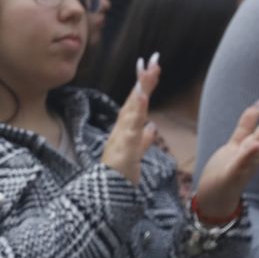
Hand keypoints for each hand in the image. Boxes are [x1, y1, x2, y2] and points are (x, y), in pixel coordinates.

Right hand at [101, 54, 161, 183]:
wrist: (105, 198)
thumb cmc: (118, 178)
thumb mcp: (135, 156)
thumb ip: (143, 140)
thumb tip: (151, 127)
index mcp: (125, 131)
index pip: (136, 104)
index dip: (143, 86)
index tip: (152, 67)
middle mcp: (121, 131)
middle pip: (134, 101)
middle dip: (143, 80)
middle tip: (153, 59)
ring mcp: (121, 139)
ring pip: (132, 110)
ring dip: (140, 90)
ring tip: (149, 72)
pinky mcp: (123, 149)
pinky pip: (131, 127)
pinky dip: (136, 112)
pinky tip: (143, 98)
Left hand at [194, 92, 258, 219]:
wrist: (216, 200)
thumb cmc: (228, 170)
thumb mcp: (238, 142)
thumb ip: (247, 125)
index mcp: (254, 144)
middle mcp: (254, 154)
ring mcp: (245, 165)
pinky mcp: (232, 176)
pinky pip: (240, 164)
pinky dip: (248, 155)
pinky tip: (256, 145)